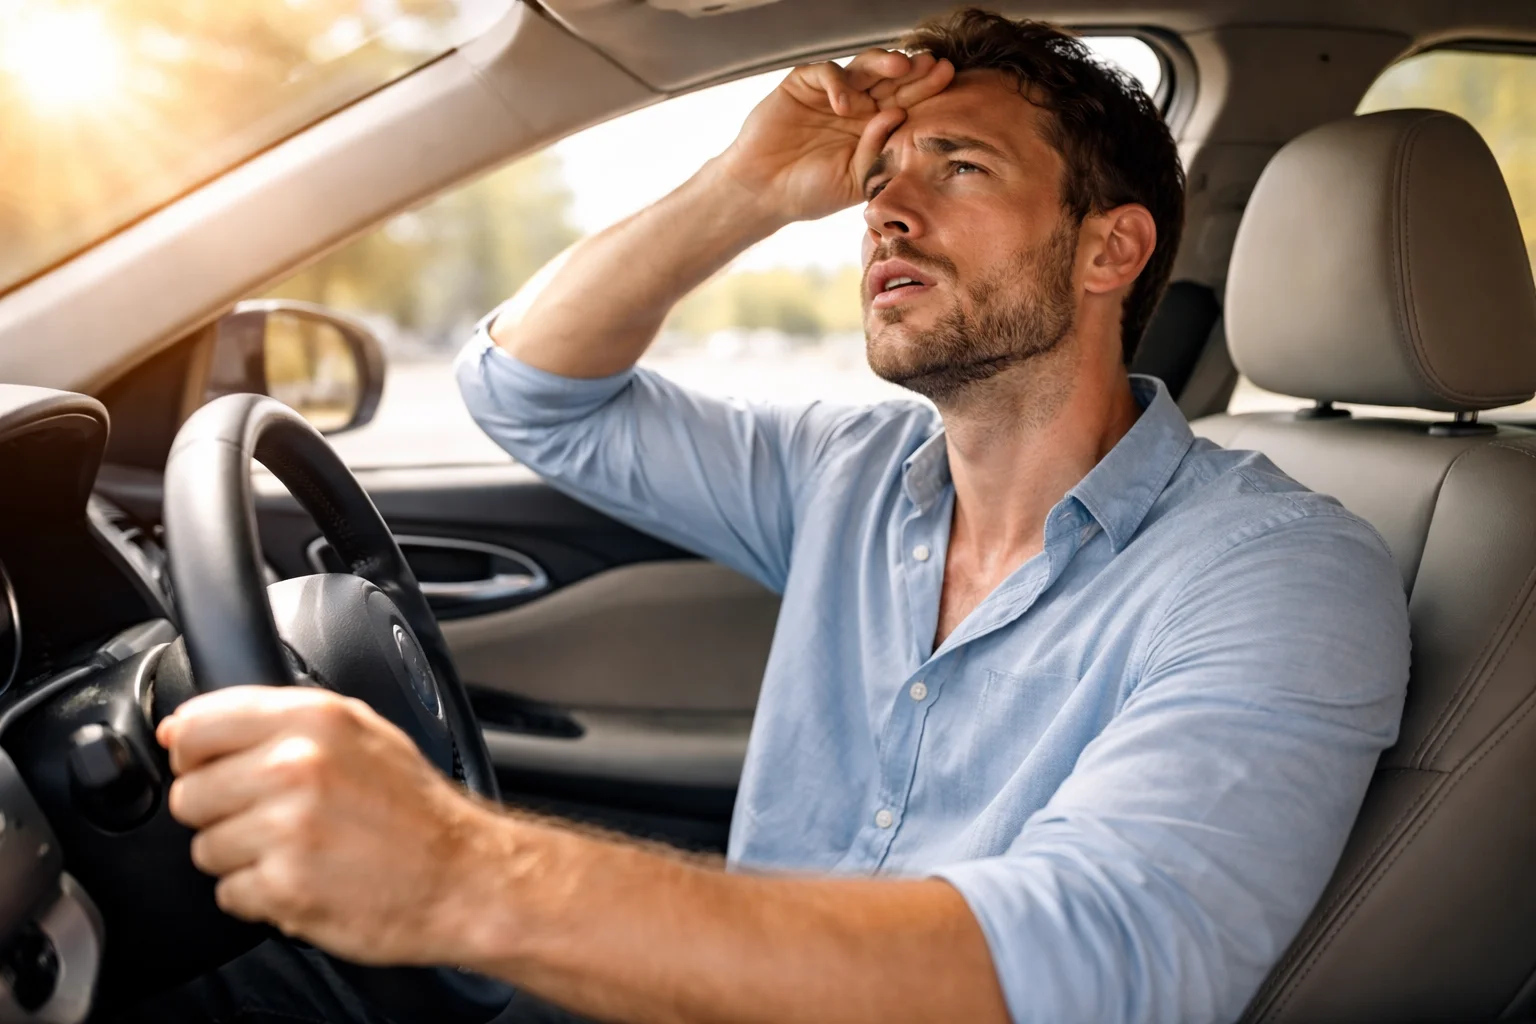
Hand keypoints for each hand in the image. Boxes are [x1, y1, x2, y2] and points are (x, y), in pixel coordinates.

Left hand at [158, 685, 501, 965]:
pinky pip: (228, 894)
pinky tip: (305, 879)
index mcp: (313, 720)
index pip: (195, 725)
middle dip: (222, 812)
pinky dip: (260, 896)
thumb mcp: (361, 732)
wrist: (463, 877)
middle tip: (275, 819)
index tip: (216, 768)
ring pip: (204, 848)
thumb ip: (277, 721)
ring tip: (298, 851)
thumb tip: (183, 728)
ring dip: (242, 859)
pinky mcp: (285, 886)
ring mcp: (289, 828)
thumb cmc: (414, 810)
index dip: (196, 754)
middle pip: (190, 794)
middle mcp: (297, 767)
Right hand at [715, 48, 954, 222]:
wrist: (763, 192)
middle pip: (890, 81)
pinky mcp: (802, 85)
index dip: (926, 90)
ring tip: (901, 67)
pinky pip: (826, 73)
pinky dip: (838, 83)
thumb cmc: (809, 193)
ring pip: (863, 67)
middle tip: (935, 65)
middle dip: (913, 72)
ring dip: (883, 64)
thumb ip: (877, 150)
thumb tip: (899, 116)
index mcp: (872, 128)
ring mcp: (829, 94)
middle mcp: (855, 106)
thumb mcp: (855, 179)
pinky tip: (844, 104)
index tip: (948, 79)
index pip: (905, 103)